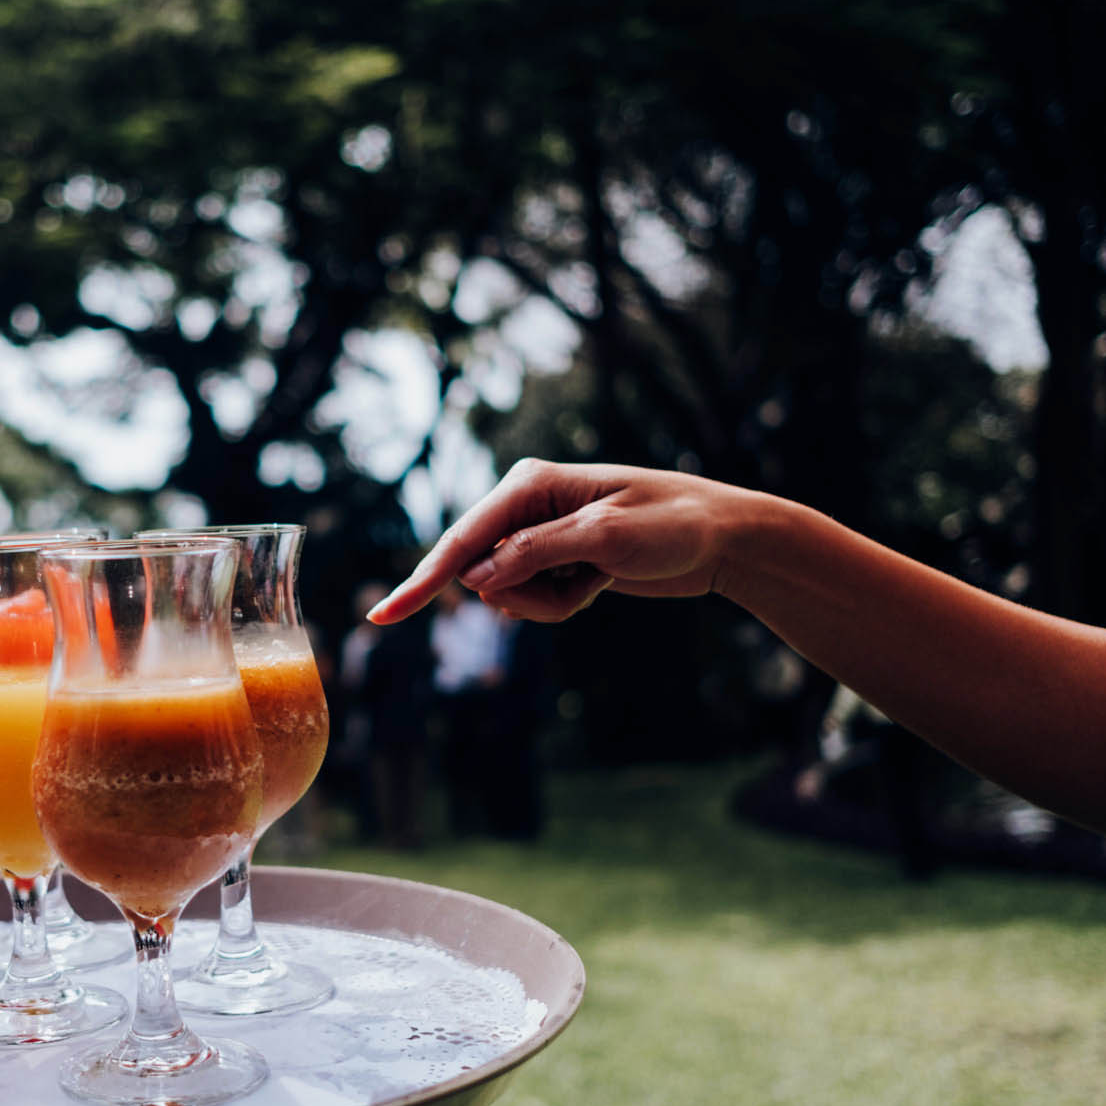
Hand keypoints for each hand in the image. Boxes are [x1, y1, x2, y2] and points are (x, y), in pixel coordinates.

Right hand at [369, 461, 743, 623]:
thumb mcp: (604, 538)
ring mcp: (538, 536)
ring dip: (548, 605)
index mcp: (528, 485)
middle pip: (481, 575)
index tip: (381, 620)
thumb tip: (477, 578)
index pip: (461, 541)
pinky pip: (533, 602)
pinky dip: (562, 606)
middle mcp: (523, 506)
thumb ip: (534, 555)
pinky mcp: (555, 561)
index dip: (421, 583)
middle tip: (586, 580)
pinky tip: (599, 585)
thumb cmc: (672, 523)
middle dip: (524, 596)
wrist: (723, 538)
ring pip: (506, 595)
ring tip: (598, 581)